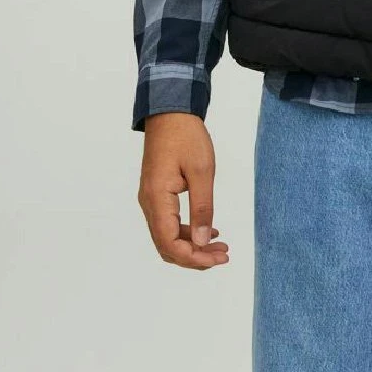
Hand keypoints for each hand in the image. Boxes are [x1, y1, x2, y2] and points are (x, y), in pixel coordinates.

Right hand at [137, 113, 229, 269]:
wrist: (170, 112)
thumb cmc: (186, 137)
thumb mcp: (202, 171)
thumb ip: (202, 208)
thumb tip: (201, 242)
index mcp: (157, 198)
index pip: (169, 243)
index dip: (194, 257)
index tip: (219, 258)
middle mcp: (148, 203)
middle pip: (166, 246)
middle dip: (195, 256)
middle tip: (223, 255)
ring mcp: (151, 199)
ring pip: (167, 237)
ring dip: (192, 245)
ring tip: (220, 246)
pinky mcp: (157, 194)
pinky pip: (168, 223)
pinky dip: (186, 231)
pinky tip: (208, 229)